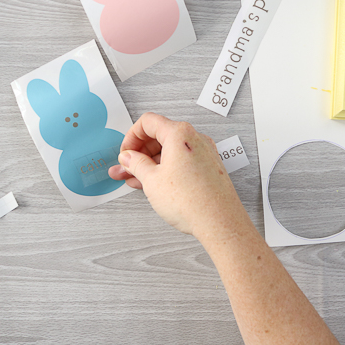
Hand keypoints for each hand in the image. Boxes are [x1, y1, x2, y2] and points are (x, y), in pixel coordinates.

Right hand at [108, 113, 247, 240]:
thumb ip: (136, 164)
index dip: (131, 137)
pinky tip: (153, 184)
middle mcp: (195, 139)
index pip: (148, 122)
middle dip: (138, 153)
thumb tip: (129, 158)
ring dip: (150, 163)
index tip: (125, 153)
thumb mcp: (152, 180)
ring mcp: (204, 153)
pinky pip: (182, 161)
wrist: (219, 222)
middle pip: (159, 136)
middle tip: (126, 168)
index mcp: (180, 134)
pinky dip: (166, 169)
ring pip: (170, 151)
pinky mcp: (208, 167)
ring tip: (135, 180)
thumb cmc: (191, 200)